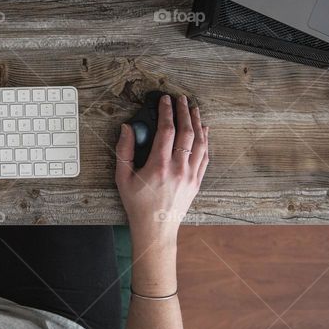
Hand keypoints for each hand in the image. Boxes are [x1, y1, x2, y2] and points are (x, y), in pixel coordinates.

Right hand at [115, 94, 208, 249]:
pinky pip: (205, 156)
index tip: (165, 100)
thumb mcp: (122, 178)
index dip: (167, 112)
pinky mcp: (197, 181)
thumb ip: (124, 151)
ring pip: (199, 143)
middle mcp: (178, 169)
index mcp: (159, 166)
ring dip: (197, 123)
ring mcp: (190, 175)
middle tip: (182, 99)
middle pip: (186, 133)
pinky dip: (205, 141)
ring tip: (194, 110)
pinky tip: (203, 131)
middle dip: (184, 112)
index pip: (166, 131)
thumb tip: (127, 128)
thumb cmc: (137, 204)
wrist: (156, 229)